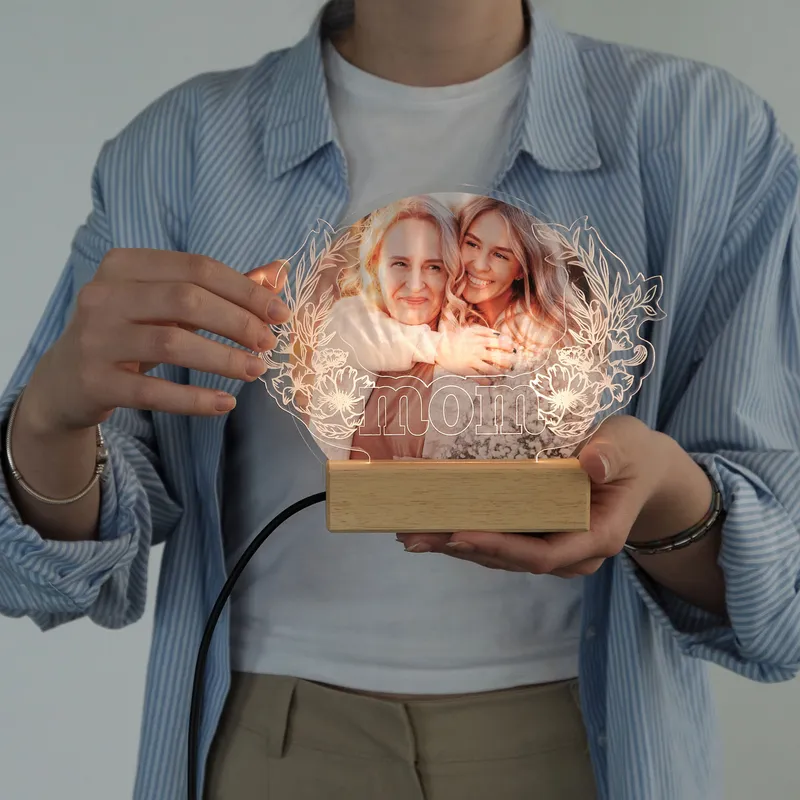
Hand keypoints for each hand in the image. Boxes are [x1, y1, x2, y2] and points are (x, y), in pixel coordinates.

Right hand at [23, 250, 289, 433]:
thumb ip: (219, 289)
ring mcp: (95, 338)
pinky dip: (193, 399)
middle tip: (269, 343)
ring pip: (172, 343)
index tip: (280, 313)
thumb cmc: (127, 334)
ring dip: (223, 358)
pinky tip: (224, 404)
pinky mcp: (94, 380)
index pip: (197, 268)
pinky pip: (153, 391)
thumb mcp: (167, 306)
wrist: (65, 381)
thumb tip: (277, 274)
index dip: (245, 290)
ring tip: (256, 370)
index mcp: (124, 265)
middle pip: (186, 300)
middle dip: (238, 321)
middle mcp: (104, 295)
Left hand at [396, 416, 686, 576]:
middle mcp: (574, 553)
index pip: (543, 554)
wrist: (642, 470)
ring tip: (412, 535)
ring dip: (456, 546)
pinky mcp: (541, 537)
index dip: (499, 547)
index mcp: (597, 536)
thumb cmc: (634, 455)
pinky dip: (468, 536)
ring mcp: (556, 549)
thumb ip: (613, 454)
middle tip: (414, 536)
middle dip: (462, 548)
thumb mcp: (629, 446)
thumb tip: (592, 465)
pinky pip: (502, 543)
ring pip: (501, 557)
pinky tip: (435, 528)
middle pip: (511, 560)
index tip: (458, 533)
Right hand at [435, 326, 515, 375]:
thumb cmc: (457, 338)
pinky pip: (479, 378)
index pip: (499, 343)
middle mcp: (477, 350)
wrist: (439, 347)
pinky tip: (491, 382)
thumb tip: (500, 335)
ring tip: (504, 375)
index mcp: (479, 339)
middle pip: (498, 357)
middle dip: (508, 362)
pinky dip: (487, 381)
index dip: (509, 347)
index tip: (514, 350)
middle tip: (513, 365)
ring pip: (491, 369)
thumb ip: (485, 331)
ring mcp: (472, 361)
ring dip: (500, 373)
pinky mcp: (466, 370)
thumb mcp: (471, 330)